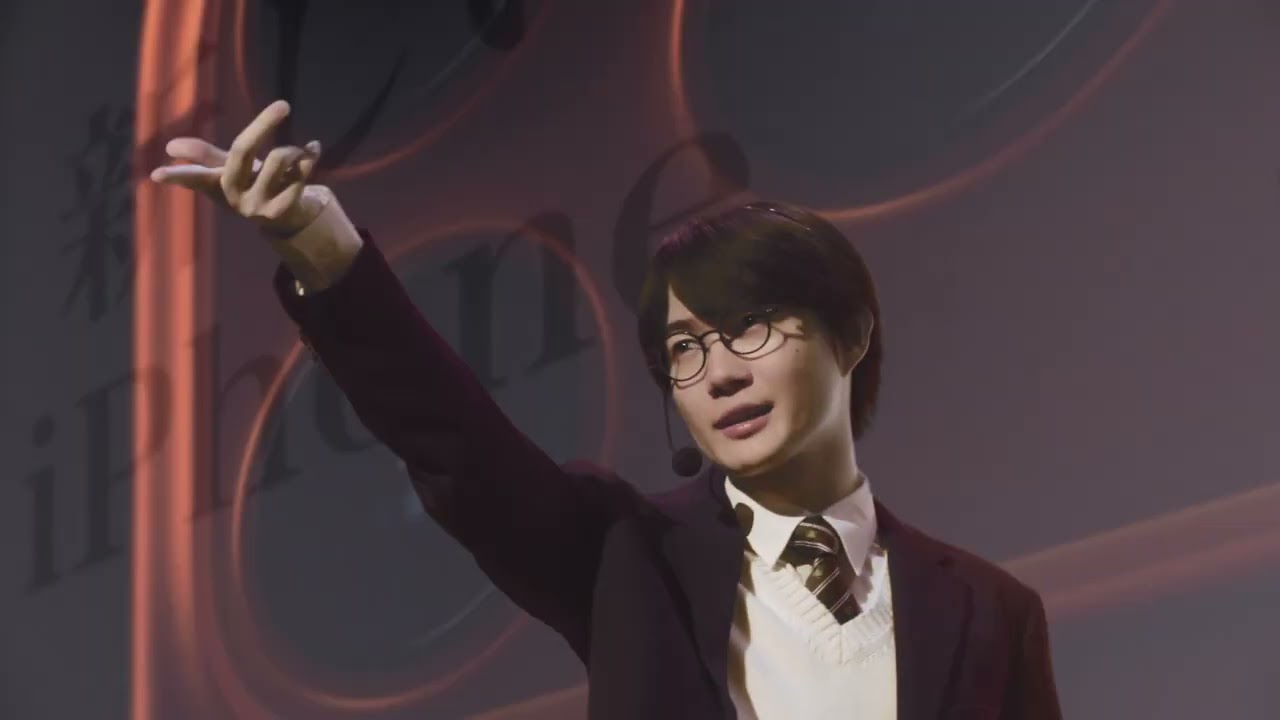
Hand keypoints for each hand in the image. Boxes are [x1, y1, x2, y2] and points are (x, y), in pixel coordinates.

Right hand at [149, 99, 324, 236]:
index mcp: (218, 184)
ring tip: (294, 154)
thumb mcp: (229, 170)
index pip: (195, 177)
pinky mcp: (284, 210)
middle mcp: (235, 197)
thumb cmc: (253, 185)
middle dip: (265, 123)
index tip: (156, 175)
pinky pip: (301, 170)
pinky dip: (310, 154)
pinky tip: (313, 149)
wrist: (289, 219)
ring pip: (278, 156)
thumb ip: (205, 155)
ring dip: (291, 149)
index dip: (177, 176)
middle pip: (244, 149)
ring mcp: (259, 206)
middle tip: (284, 105)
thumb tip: (170, 147)